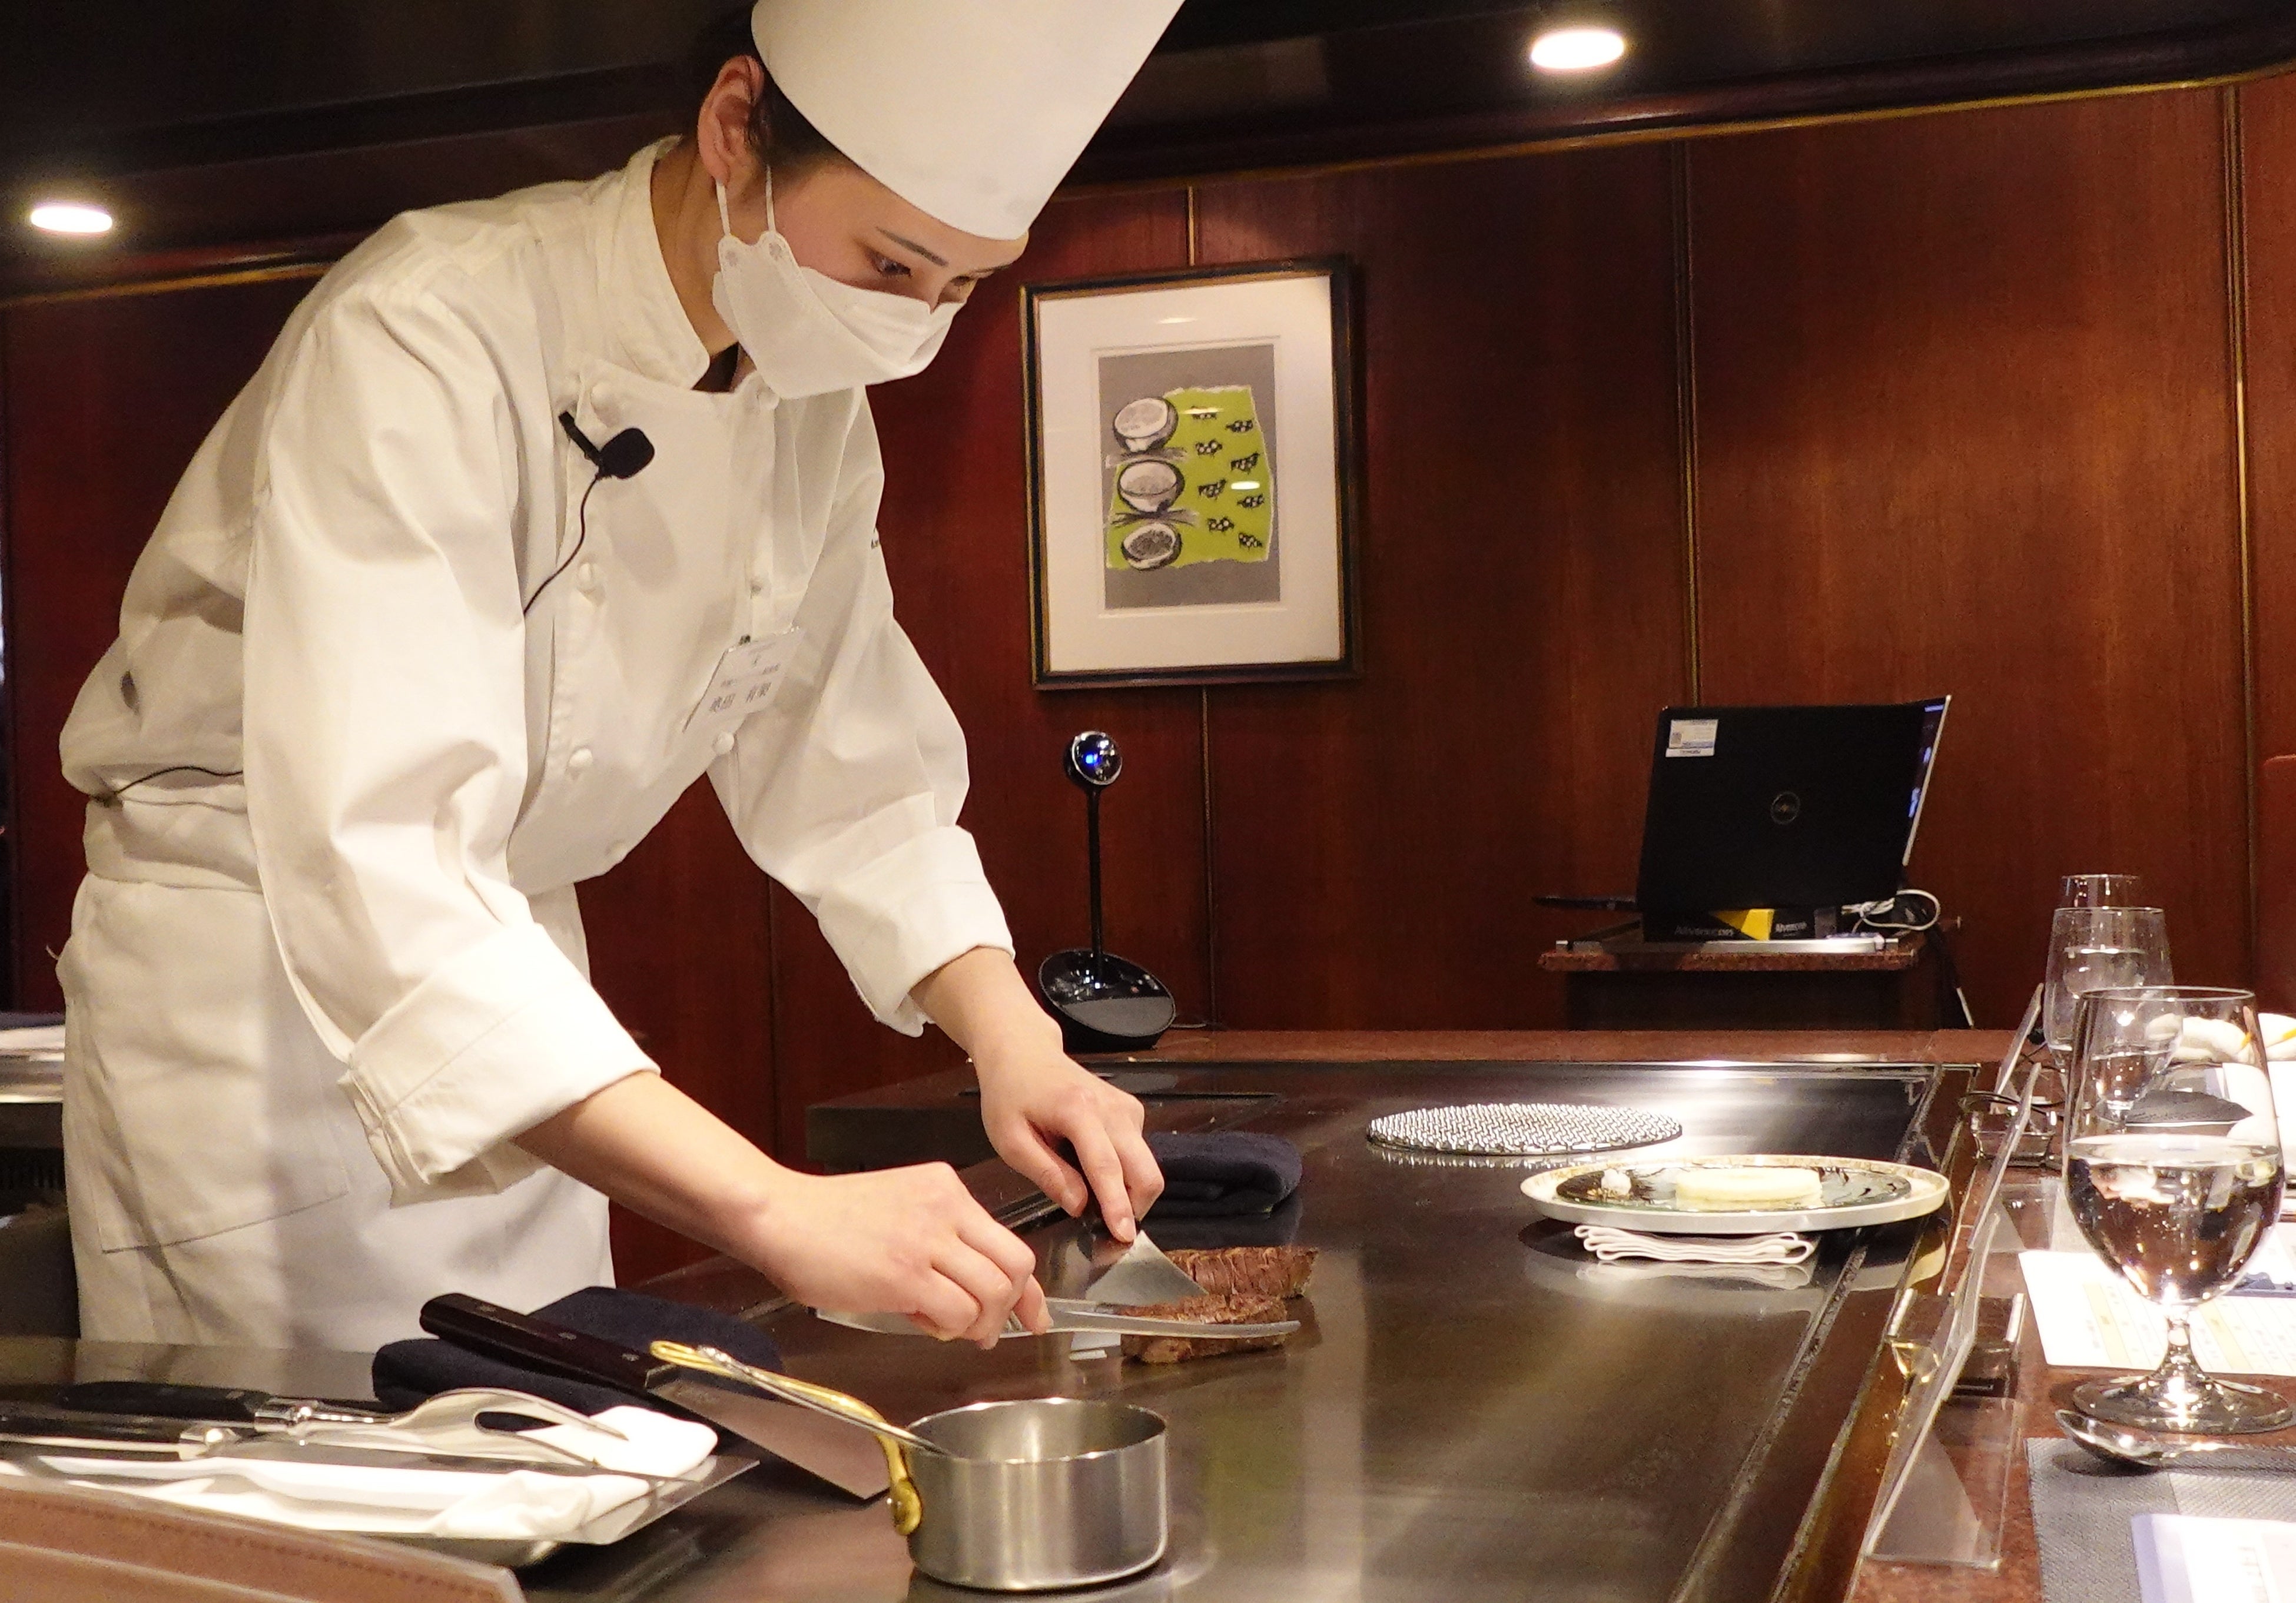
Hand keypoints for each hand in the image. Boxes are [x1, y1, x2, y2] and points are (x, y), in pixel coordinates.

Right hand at [739, 1163, 1048, 1345]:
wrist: (779, 1215)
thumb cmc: (826, 1220)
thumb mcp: (899, 1210)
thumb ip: (938, 1244)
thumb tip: (966, 1298)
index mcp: (946, 1189)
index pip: (1010, 1240)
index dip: (1029, 1287)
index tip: (1034, 1312)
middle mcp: (945, 1208)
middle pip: (1016, 1265)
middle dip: (1013, 1307)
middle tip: (992, 1329)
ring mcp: (927, 1240)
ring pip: (993, 1291)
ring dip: (981, 1323)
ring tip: (954, 1328)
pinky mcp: (904, 1273)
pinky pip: (957, 1311)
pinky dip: (951, 1328)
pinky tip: (927, 1323)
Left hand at [977, 1034, 1163, 1239]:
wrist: (1024, 1052)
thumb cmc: (1011, 1095)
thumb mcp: (1010, 1140)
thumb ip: (1046, 1173)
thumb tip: (1079, 1206)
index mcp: (1078, 1110)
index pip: (1106, 1167)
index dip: (1117, 1205)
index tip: (1123, 1235)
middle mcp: (1112, 1107)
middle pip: (1146, 1169)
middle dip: (1135, 1205)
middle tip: (1110, 1227)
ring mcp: (1126, 1107)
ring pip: (1146, 1164)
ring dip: (1129, 1190)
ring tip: (1094, 1196)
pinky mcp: (1131, 1110)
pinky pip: (1139, 1153)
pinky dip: (1126, 1172)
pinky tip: (1094, 1170)